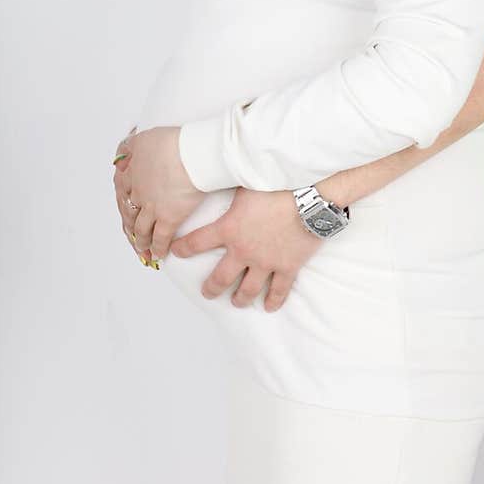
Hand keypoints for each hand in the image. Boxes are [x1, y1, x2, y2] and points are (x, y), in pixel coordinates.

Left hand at [112, 126, 206, 262]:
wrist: (190, 154)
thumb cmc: (173, 141)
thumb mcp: (145, 136)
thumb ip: (133, 143)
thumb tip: (124, 146)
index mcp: (133, 172)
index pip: (122, 190)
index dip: (123, 200)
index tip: (125, 206)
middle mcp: (139, 192)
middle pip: (129, 212)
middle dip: (129, 225)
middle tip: (131, 234)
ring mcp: (152, 207)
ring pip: (141, 228)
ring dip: (141, 240)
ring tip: (142, 248)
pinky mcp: (168, 218)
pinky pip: (160, 238)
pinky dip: (158, 248)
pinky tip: (159, 255)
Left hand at [169, 186, 320, 310]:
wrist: (309, 198)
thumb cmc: (278, 185)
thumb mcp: (247, 184)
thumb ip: (233, 191)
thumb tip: (222, 176)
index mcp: (229, 229)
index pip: (197, 242)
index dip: (183, 248)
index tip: (174, 253)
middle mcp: (243, 250)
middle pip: (221, 277)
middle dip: (211, 287)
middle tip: (207, 292)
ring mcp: (265, 262)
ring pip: (248, 289)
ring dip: (240, 298)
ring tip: (236, 302)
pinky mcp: (287, 267)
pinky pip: (279, 289)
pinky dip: (275, 300)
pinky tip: (270, 307)